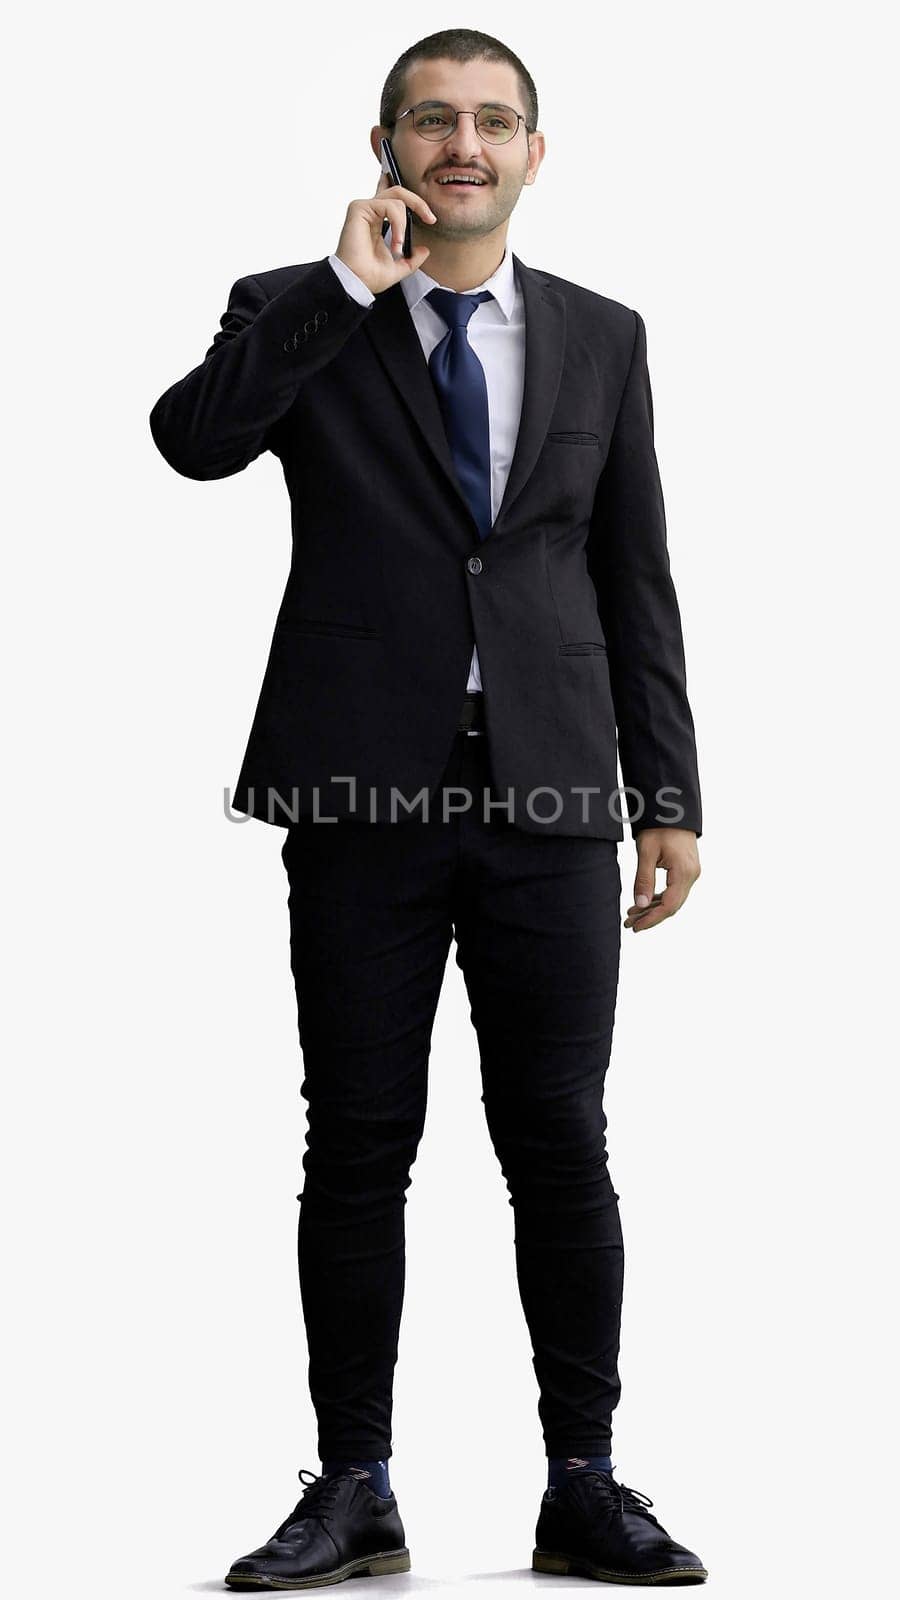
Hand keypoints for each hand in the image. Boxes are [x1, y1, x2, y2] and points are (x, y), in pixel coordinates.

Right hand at [334, 172, 434, 294]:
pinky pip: (388, 205)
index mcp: (378, 221)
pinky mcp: (359, 208)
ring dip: (404, 223)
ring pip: (397, 198)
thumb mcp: (399, 268)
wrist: (356, 282)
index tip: (431, 220)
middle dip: (418, 202)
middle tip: (430, 218)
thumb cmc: (368, 276)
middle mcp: (371, 212)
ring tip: (399, 245)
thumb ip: (412, 259)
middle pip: (399, 191)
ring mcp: (365, 209)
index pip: (397, 200)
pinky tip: (395, 241)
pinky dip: (398, 223)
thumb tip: (425, 250)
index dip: (415, 203)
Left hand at [623, 828, 700, 932]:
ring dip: (653, 909)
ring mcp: (691, 873)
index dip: (651, 919)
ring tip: (632, 915)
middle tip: (628, 924)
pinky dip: (659, 899)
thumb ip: (644, 879)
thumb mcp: (647, 852)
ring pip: (673, 900)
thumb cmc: (659, 826)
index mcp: (684, 872)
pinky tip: (644, 903)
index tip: (635, 927)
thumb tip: (640, 905)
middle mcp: (692, 875)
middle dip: (650, 917)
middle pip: (672, 906)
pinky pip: (674, 891)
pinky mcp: (686, 870)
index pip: (668, 906)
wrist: (673, 809)